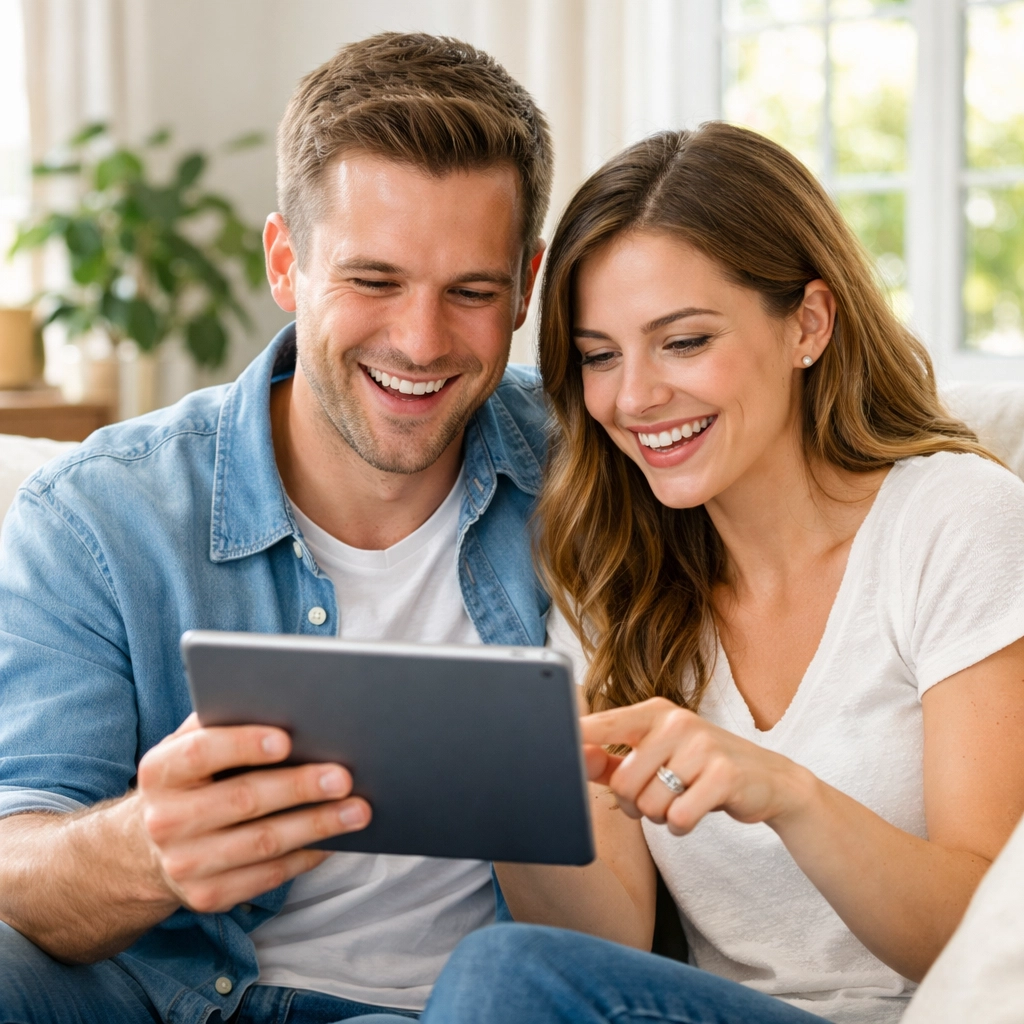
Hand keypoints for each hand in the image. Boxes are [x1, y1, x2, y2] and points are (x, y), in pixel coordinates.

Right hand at [134, 713, 370, 912]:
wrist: (150, 849)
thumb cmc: (191, 781)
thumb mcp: (187, 747)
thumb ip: (221, 722)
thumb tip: (280, 701)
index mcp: (161, 772)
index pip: (201, 753)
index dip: (244, 744)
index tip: (287, 740)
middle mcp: (166, 820)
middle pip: (243, 800)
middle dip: (299, 787)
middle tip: (343, 777)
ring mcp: (185, 864)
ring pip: (263, 842)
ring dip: (317, 825)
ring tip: (357, 810)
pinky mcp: (209, 896)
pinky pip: (269, 875)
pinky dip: (307, 856)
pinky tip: (335, 840)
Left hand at [581, 698, 809, 835]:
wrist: (767, 780)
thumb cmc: (699, 768)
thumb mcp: (656, 756)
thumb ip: (612, 760)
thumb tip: (573, 757)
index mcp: (654, 712)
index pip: (604, 725)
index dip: (576, 740)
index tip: (548, 744)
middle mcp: (676, 722)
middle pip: (624, 783)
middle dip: (634, 804)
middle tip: (658, 797)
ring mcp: (702, 746)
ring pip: (650, 804)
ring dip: (661, 816)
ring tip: (681, 800)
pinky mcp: (724, 775)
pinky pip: (679, 818)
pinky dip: (682, 825)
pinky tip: (696, 811)